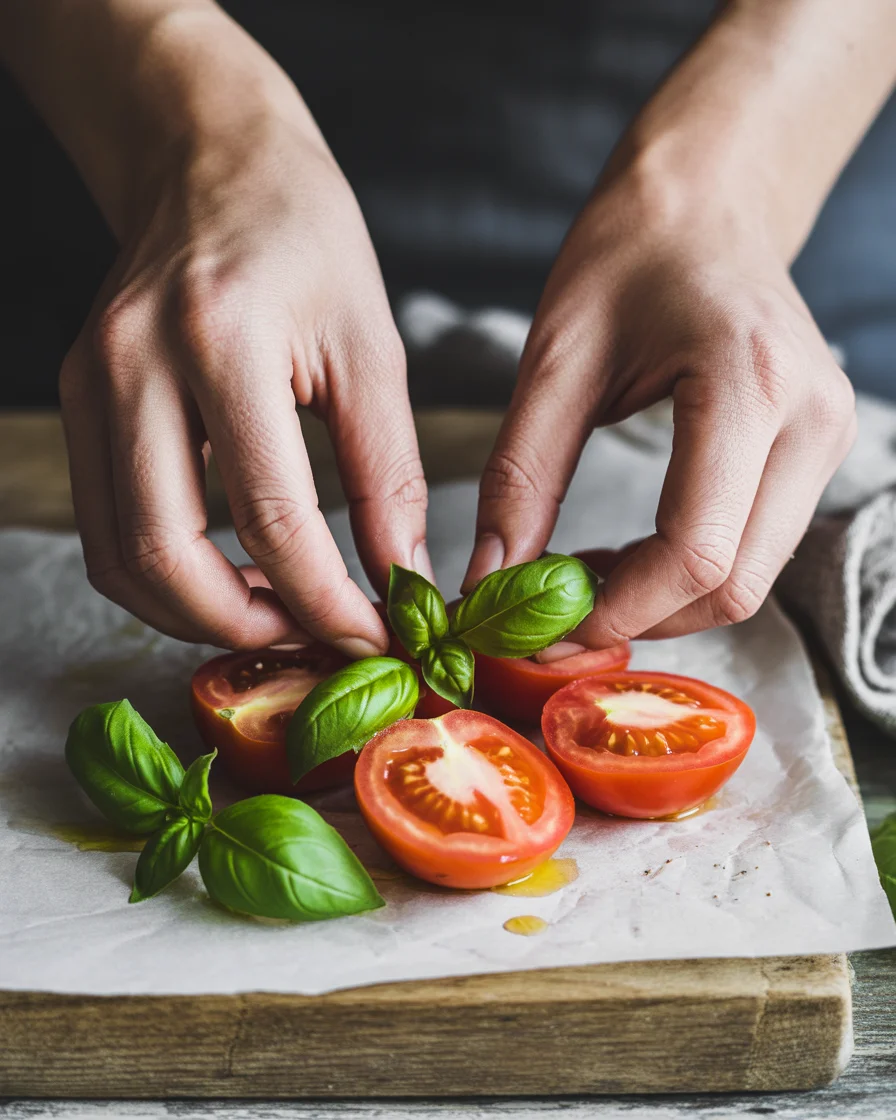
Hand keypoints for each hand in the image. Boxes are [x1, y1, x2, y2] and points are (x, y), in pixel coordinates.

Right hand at [59, 108, 428, 654]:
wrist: (208, 160)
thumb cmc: (304, 236)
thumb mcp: (372, 347)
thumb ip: (387, 473)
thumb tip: (403, 580)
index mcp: (223, 341)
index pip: (273, 521)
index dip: (328, 603)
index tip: (375, 638)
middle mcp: (134, 366)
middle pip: (165, 558)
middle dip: (244, 626)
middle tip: (314, 637)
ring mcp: (89, 384)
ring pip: (119, 557)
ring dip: (195, 612)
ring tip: (275, 610)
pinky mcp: (77, 399)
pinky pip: (105, 524)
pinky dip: (164, 572)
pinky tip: (227, 570)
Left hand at [465, 165, 855, 644]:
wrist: (706, 199)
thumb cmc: (628, 253)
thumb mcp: (556, 358)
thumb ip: (522, 476)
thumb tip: (490, 582)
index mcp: (749, 383)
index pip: (697, 551)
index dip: (617, 608)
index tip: (545, 626)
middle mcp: (811, 418)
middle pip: (735, 585)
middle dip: (640, 616)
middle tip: (555, 614)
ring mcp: (828, 436)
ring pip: (751, 578)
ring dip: (663, 600)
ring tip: (582, 577)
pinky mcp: (817, 448)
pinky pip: (756, 546)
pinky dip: (688, 571)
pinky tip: (627, 553)